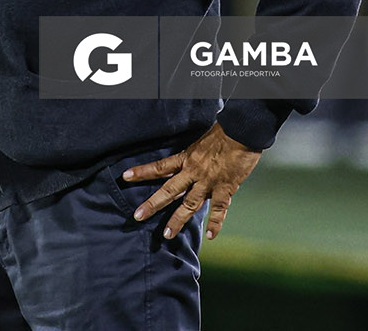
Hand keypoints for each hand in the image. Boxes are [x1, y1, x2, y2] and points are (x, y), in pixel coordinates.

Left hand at [121, 122, 260, 240]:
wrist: (242, 131)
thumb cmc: (223, 134)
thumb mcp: (200, 144)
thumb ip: (192, 158)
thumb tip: (186, 167)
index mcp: (186, 158)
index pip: (159, 166)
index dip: (142, 171)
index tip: (125, 176)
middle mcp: (193, 171)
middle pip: (169, 190)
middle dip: (153, 204)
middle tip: (137, 216)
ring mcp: (209, 181)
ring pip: (189, 204)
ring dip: (177, 220)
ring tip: (167, 234)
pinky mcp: (226, 188)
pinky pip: (219, 209)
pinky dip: (215, 223)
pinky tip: (210, 236)